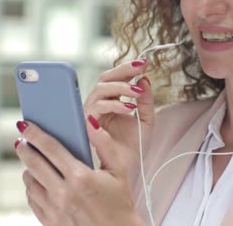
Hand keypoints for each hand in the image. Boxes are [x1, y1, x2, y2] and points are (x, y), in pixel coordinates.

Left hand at [15, 120, 145, 225]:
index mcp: (80, 177)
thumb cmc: (119, 201)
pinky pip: (31, 199)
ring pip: (29, 181)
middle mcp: (63, 193)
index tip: (25, 124)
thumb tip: (89, 121)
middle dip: (24, 148)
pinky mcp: (49, 221)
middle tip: (21, 140)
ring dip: (28, 168)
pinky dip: (32, 187)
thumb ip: (104, 143)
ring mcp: (54, 209)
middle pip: (33, 163)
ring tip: (33, 161)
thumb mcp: (118, 169)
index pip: (50, 148)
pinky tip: (39, 181)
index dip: (35, 134)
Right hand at [83, 59, 154, 175]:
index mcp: (111, 102)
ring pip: (100, 89)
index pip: (116, 78)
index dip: (128, 68)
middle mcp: (98, 104)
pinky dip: (114, 104)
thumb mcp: (145, 121)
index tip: (144, 62)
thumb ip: (146, 101)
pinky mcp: (86, 123)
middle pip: (105, 78)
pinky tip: (129, 107)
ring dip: (120, 87)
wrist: (124, 170)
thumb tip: (145, 79)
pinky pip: (97, 107)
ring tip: (137, 92)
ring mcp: (90, 113)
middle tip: (140, 67)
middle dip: (123, 70)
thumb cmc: (131, 148)